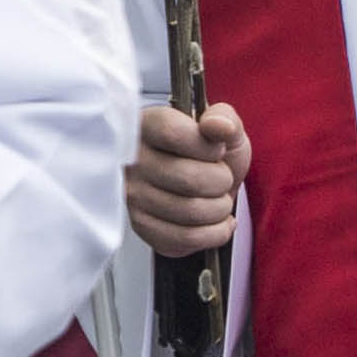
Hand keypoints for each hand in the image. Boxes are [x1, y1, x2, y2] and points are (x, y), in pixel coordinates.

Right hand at [131, 101, 247, 261]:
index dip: (206, 146)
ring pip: (190, 212)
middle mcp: (132, 162)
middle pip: (188, 179)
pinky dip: (214, 233)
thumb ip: (224, 118)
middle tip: (222, 178)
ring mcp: (133, 197)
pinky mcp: (142, 227)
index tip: (217, 150)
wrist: (204, 182)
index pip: (171, 133)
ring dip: (221, 209)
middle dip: (221, 181)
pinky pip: (185, 238)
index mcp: (146, 126)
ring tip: (219, 199)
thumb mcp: (222, 125)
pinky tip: (217, 221)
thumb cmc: (208, 152)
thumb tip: (219, 126)